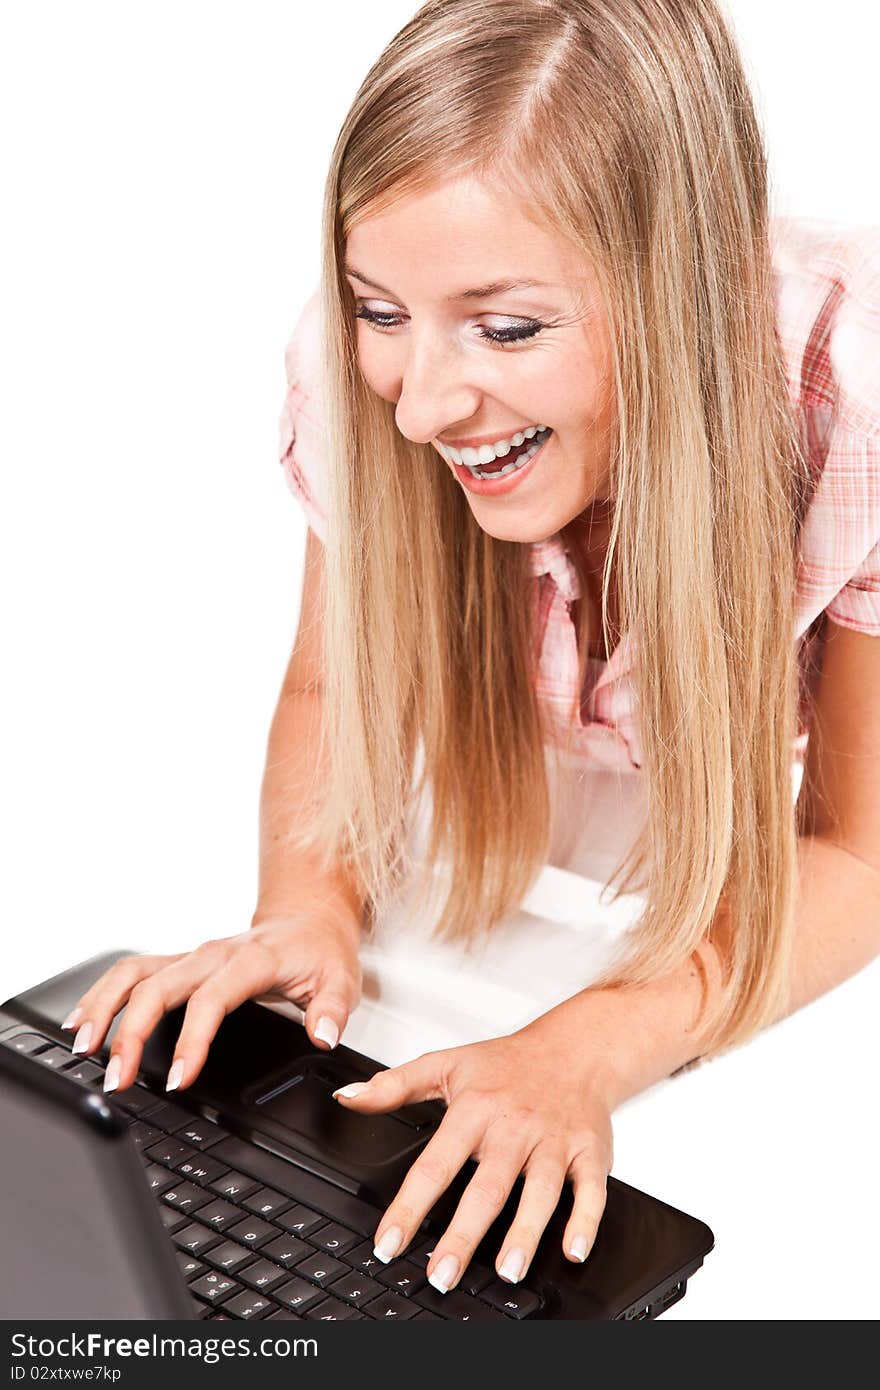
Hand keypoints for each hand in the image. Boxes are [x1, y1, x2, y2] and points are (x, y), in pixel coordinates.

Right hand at [60, 909, 361, 1093]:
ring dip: (105, 1007)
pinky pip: (133, 972)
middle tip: (116, 1077)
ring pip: (135, 972)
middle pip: (159, 986)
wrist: (308, 920)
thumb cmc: (319, 951)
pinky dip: (105, 994)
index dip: (191, 1040)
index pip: (212, 999)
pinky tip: (84, 1020)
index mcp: (252, 960)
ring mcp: (192, 956)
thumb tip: (322, 1037)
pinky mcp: (180, 962)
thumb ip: (332, 1011)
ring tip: (83, 1048)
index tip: (177, 1078)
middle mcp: (214, 954)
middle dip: (131, 1032)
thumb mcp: (342, 980)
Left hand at [332, 1020, 614, 1291]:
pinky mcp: (589, 1151)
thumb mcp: (445, 1064)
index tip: (389, 1242)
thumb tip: (347, 1097)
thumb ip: (394, 1085)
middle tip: (441, 1276)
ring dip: (524, 1232)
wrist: (574, 1048)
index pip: (436, 1163)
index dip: (410, 1205)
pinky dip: (585, 1221)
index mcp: (475, 1109)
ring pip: (540, 1190)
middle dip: (463, 1234)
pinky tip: (573, 1250)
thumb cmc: (507, 1064)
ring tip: (506, 1271)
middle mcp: (514, 1127)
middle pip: (487, 1186)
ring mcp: (554, 1140)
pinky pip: (591, 1189)